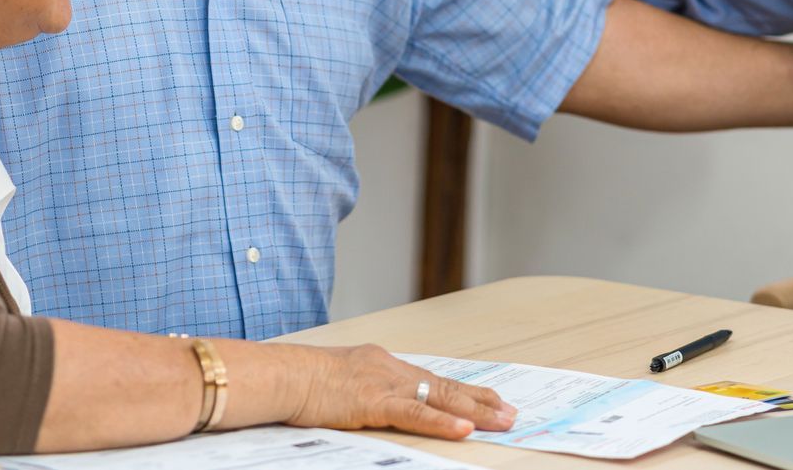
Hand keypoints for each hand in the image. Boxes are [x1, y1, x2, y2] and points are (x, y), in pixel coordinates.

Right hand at [290, 344, 514, 439]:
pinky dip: (443, 422)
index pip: (432, 378)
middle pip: (445, 385)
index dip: (462, 390)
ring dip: (475, 411)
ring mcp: (385, 384)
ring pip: (440, 397)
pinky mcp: (375, 403)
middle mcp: (391, 369)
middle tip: (510, 412)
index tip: (487, 398)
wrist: (282, 375)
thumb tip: (370, 403)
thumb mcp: (338, 379)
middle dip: (480, 400)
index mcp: (382, 363)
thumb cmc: (300, 380)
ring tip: (503, 421)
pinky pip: (416, 414)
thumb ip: (361, 388)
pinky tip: (465, 429)